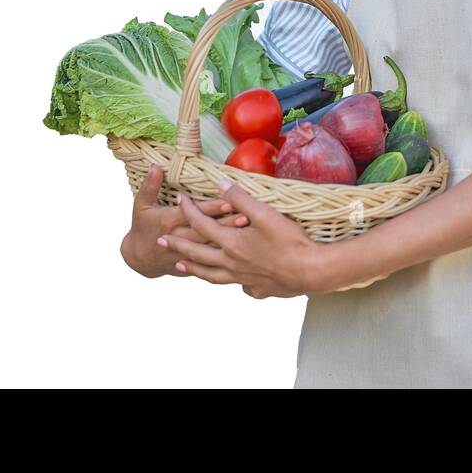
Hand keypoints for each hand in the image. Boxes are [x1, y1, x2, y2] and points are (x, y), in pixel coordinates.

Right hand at [120, 163, 249, 278]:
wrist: (139, 259)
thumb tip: (154, 165)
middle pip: (209, 230)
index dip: (212, 207)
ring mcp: (187, 253)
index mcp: (169, 221)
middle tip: (250, 216)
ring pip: (213, 246)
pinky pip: (212, 261)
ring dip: (232, 239)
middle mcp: (180, 237)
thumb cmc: (142, 227)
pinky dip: (228, 255)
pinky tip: (245, 249)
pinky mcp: (194, 264)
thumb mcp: (141, 205)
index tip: (230, 200)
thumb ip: (150, 185)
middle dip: (228, 224)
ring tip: (251, 231)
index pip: (195, 213)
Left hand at [159, 178, 324, 298]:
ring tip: (181, 265)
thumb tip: (219, 183)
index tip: (179, 200)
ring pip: (211, 275)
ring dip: (194, 268)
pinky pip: (236, 285)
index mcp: (231, 243)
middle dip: (178, 244)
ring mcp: (243, 279)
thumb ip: (240, 198)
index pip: (202, 224)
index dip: (189, 210)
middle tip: (161, 240)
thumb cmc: (290, 241)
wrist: (310, 271)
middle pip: (198, 254)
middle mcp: (231, 264)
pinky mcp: (257, 289)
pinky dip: (228, 281)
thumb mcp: (265, 213)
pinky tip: (231, 279)